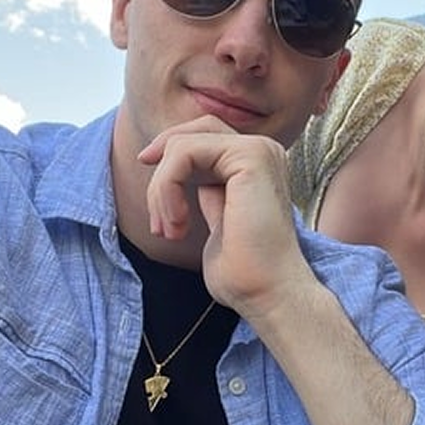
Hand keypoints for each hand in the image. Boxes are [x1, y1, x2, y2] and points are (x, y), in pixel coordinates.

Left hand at [138, 116, 312, 316]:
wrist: (267, 293)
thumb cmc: (244, 272)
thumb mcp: (218, 219)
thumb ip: (207, 191)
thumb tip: (175, 172)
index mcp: (257, 166)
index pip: (203, 138)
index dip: (170, 158)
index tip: (156, 202)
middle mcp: (263, 151)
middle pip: (194, 131)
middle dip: (162, 167)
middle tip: (157, 219)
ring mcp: (259, 150)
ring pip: (183, 144)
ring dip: (162, 189)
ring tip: (169, 230)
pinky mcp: (250, 156)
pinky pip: (184, 152)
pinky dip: (167, 187)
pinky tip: (178, 223)